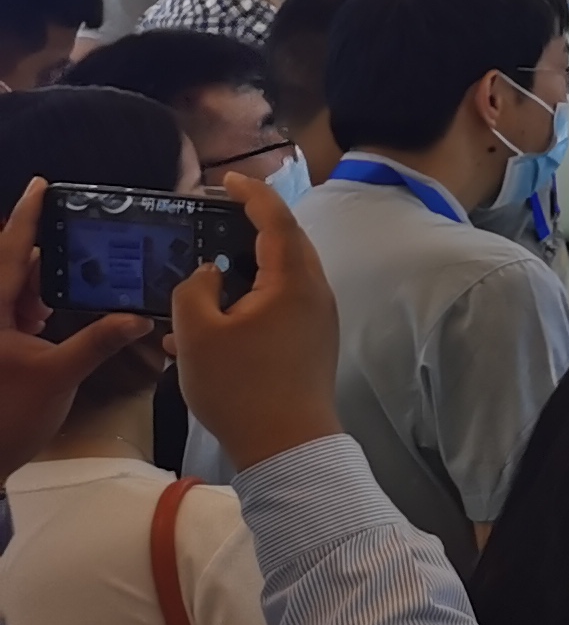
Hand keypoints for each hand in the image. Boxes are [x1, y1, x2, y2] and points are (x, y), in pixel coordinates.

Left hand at [0, 181, 151, 473]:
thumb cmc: (10, 414)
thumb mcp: (59, 376)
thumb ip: (98, 341)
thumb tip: (141, 316)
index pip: (10, 252)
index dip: (26, 217)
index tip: (41, 185)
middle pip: (9, 267)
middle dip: (38, 245)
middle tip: (73, 223)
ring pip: (11, 290)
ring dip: (40, 277)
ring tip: (78, 263)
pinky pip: (13, 312)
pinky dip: (35, 302)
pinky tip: (58, 306)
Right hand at [174, 173, 340, 473]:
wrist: (287, 444)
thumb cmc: (241, 386)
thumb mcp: (198, 334)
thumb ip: (194, 290)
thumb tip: (208, 273)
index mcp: (294, 279)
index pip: (276, 219)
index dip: (251, 194)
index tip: (228, 180)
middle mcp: (314, 291)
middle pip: (284, 244)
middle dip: (249, 228)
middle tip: (216, 218)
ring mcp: (317, 318)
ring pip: (278, 278)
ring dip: (244, 271)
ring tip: (204, 273)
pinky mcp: (311, 342)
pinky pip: (278, 307)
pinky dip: (248, 303)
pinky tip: (208, 325)